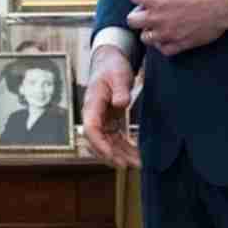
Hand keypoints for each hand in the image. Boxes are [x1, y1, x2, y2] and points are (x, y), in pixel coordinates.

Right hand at [81, 46, 139, 168]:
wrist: (110, 62)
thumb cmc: (112, 66)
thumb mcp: (118, 74)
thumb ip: (120, 89)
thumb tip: (121, 103)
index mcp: (92, 103)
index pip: (90, 128)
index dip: (99, 143)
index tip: (111, 154)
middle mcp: (94, 114)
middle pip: (98, 140)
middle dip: (112, 155)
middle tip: (128, 165)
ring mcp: (101, 119)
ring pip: (108, 142)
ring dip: (120, 154)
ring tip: (137, 164)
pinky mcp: (110, 121)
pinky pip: (115, 138)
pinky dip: (124, 147)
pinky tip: (136, 155)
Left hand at [125, 0, 227, 56]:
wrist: (226, 1)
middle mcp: (156, 17)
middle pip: (132, 20)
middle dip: (139, 12)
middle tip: (152, 8)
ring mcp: (167, 32)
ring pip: (145, 38)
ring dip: (150, 30)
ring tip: (160, 23)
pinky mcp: (180, 43)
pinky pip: (164, 50)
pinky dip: (164, 44)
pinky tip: (170, 35)